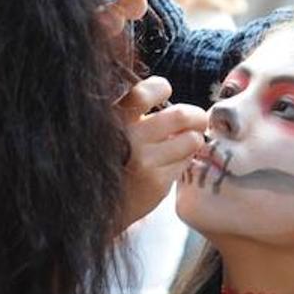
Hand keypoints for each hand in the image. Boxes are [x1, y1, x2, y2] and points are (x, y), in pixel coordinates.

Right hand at [118, 75, 207, 228]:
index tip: (165, 91)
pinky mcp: (157, 184)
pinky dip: (183, 160)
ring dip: (193, 139)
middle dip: (196, 116)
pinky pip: (186, 163)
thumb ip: (133, 112)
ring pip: (192, 140)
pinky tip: (170, 163)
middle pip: (181, 115)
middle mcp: (128, 139)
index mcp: (112, 119)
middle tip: (197, 120)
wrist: (95, 206)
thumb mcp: (110, 129)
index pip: (144, 92)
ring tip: (186, 142)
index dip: (160, 88)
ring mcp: (144, 162)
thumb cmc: (111, 159)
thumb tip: (168, 92)